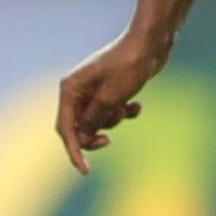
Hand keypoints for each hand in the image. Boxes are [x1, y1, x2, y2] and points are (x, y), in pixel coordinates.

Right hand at [56, 32, 168, 174]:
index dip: (74, 150)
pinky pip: (112, 111)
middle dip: (94, 134)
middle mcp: (79, 89)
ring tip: (126, 108)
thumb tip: (81, 138)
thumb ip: (93, 121)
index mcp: (71, 88)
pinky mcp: (111, 89)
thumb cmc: (128, 67)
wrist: (150, 45)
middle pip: (78, 126)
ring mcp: (95, 89)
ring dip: (113, 120)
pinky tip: (137, 106)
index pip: (65, 127)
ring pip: (97, 120)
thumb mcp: (110, 99)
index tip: (85, 170)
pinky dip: (124, 112)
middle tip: (108, 141)